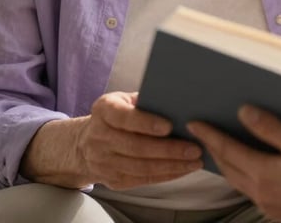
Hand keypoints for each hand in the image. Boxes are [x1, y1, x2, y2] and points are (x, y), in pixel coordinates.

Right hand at [76, 91, 203, 188]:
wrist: (86, 143)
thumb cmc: (116, 115)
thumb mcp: (124, 100)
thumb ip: (145, 100)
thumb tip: (177, 102)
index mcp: (104, 110)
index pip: (125, 117)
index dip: (147, 123)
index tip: (169, 126)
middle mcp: (100, 136)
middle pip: (136, 146)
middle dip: (167, 149)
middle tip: (193, 148)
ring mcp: (103, 161)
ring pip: (140, 167)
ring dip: (171, 165)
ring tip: (194, 161)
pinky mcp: (111, 179)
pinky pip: (141, 180)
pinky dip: (164, 175)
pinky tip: (181, 170)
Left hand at [188, 106, 280, 222]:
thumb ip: (271, 128)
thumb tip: (244, 113)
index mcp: (262, 173)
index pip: (227, 149)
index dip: (210, 135)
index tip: (195, 124)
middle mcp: (261, 192)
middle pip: (228, 167)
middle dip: (214, 149)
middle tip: (203, 135)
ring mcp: (270, 205)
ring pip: (239, 181)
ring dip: (227, 164)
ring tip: (222, 150)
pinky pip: (252, 190)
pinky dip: (244, 175)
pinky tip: (252, 170)